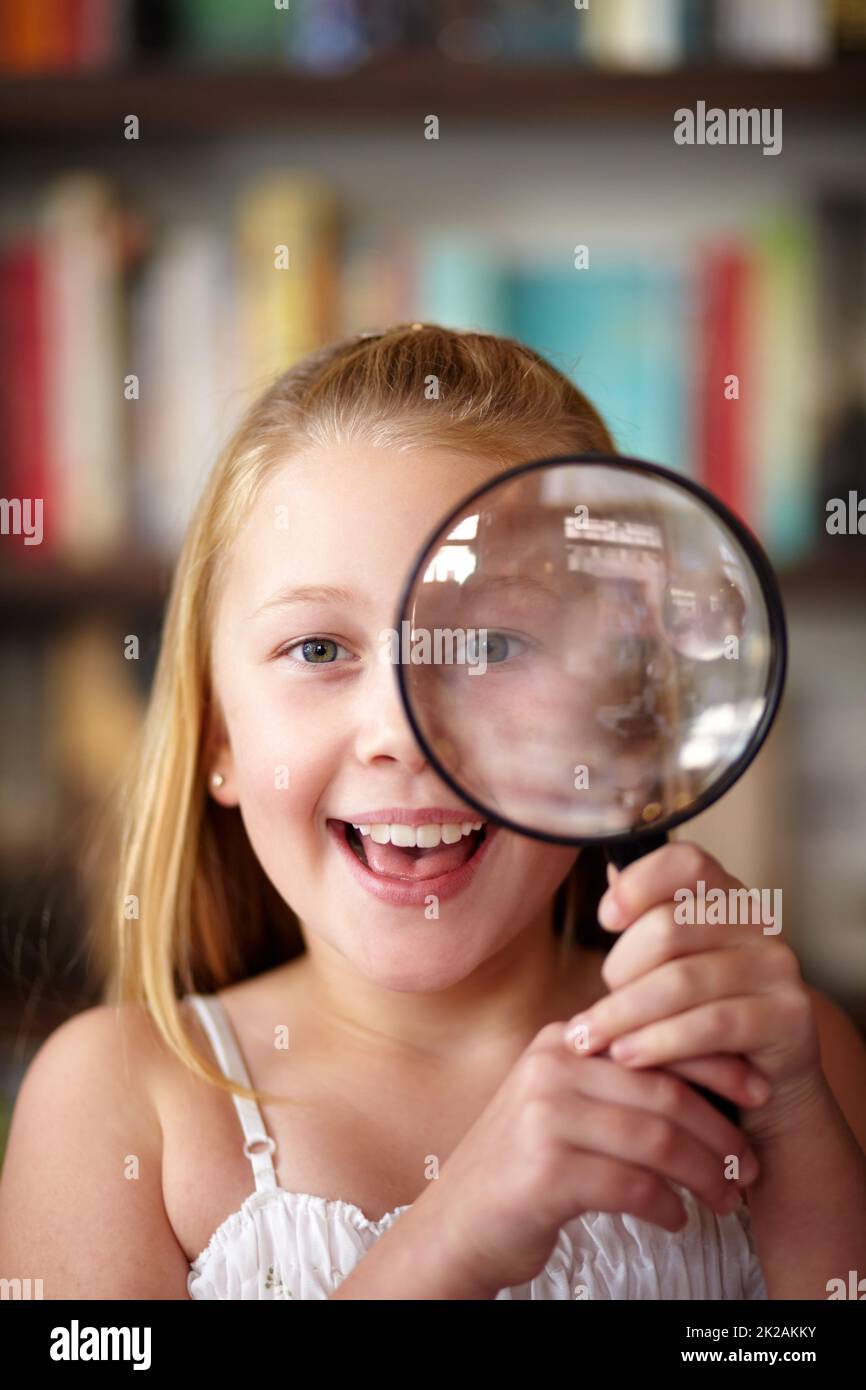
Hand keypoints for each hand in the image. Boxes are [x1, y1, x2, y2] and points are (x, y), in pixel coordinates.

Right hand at [426, 1019, 759, 1297]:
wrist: (456, 1225)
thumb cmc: (525, 1167)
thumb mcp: (562, 1104)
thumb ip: (616, 1083)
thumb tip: (711, 1079)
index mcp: (561, 1042)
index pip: (654, 1039)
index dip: (715, 1064)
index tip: (756, 1091)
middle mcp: (550, 1068)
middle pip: (664, 1092)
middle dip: (720, 1133)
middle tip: (749, 1166)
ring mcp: (544, 1117)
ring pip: (657, 1140)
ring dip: (705, 1176)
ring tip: (726, 1199)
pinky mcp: (544, 1171)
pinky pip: (633, 1186)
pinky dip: (666, 1206)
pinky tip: (675, 1217)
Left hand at [564, 841, 822, 1140]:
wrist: (760, 1090)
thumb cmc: (696, 1020)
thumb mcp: (668, 969)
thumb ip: (646, 927)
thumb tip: (611, 880)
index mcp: (725, 897)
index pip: (686, 862)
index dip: (639, 883)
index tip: (605, 919)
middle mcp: (757, 922)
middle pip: (668, 927)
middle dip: (619, 970)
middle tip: (594, 1008)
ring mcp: (777, 967)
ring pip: (683, 981)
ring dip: (624, 1014)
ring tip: (590, 1039)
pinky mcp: (789, 1017)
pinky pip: (712, 1025)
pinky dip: (661, 1042)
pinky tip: (629, 1057)